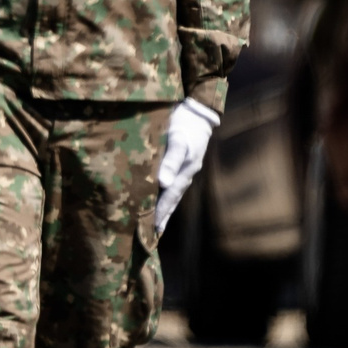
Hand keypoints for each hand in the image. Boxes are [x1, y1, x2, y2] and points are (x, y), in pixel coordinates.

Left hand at [152, 97, 220, 234]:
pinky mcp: (179, 162)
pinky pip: (169, 184)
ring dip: (162, 208)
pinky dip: (162, 195)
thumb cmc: (185, 125)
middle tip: (151, 235)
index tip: (152, 230)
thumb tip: (163, 183)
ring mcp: (183, 169)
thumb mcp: (178, 141)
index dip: (160, 214)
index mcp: (183, 173)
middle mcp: (184, 174)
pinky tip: (156, 199)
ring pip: (170, 193)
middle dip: (162, 217)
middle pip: (171, 200)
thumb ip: (170, 160)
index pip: (168, 199)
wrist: (197, 112)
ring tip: (154, 224)